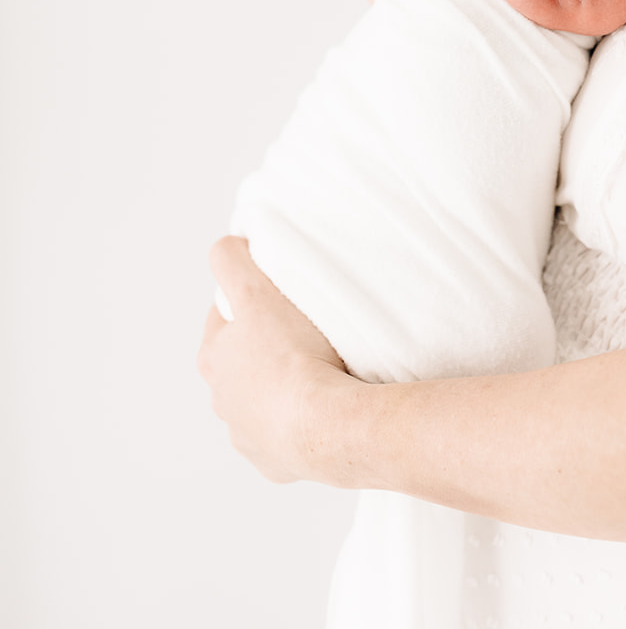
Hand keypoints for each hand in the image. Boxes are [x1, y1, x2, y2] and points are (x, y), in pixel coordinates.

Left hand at [198, 237, 355, 484]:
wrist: (326, 423)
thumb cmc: (293, 355)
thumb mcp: (256, 290)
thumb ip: (231, 260)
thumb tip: (224, 247)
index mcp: (214, 360)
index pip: (222, 320)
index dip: (246, 303)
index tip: (271, 297)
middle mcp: (223, 402)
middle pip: (240, 365)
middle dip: (262, 349)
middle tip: (298, 333)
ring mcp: (248, 436)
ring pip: (260, 403)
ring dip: (279, 388)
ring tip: (315, 373)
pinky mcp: (275, 463)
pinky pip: (285, 437)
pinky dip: (298, 423)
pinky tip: (321, 408)